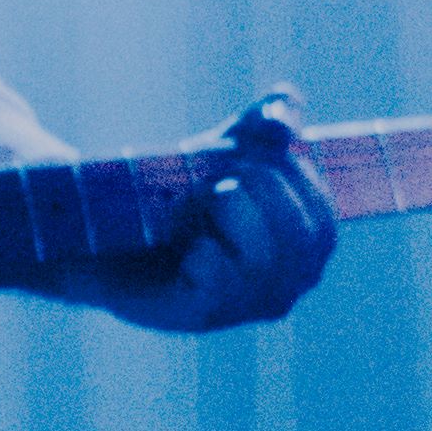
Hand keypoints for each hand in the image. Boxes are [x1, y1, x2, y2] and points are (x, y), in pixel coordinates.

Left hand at [84, 96, 335, 333]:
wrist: (110, 232)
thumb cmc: (184, 190)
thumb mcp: (234, 143)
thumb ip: (270, 119)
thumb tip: (285, 117)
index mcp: (313, 245)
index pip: (321, 209)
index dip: (280, 170)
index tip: (238, 159)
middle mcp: (293, 283)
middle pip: (298, 231)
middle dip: (250, 187)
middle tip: (209, 182)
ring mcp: (251, 304)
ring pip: (261, 256)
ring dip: (219, 213)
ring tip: (188, 207)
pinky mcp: (205, 314)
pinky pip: (215, 271)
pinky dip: (194, 246)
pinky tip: (179, 246)